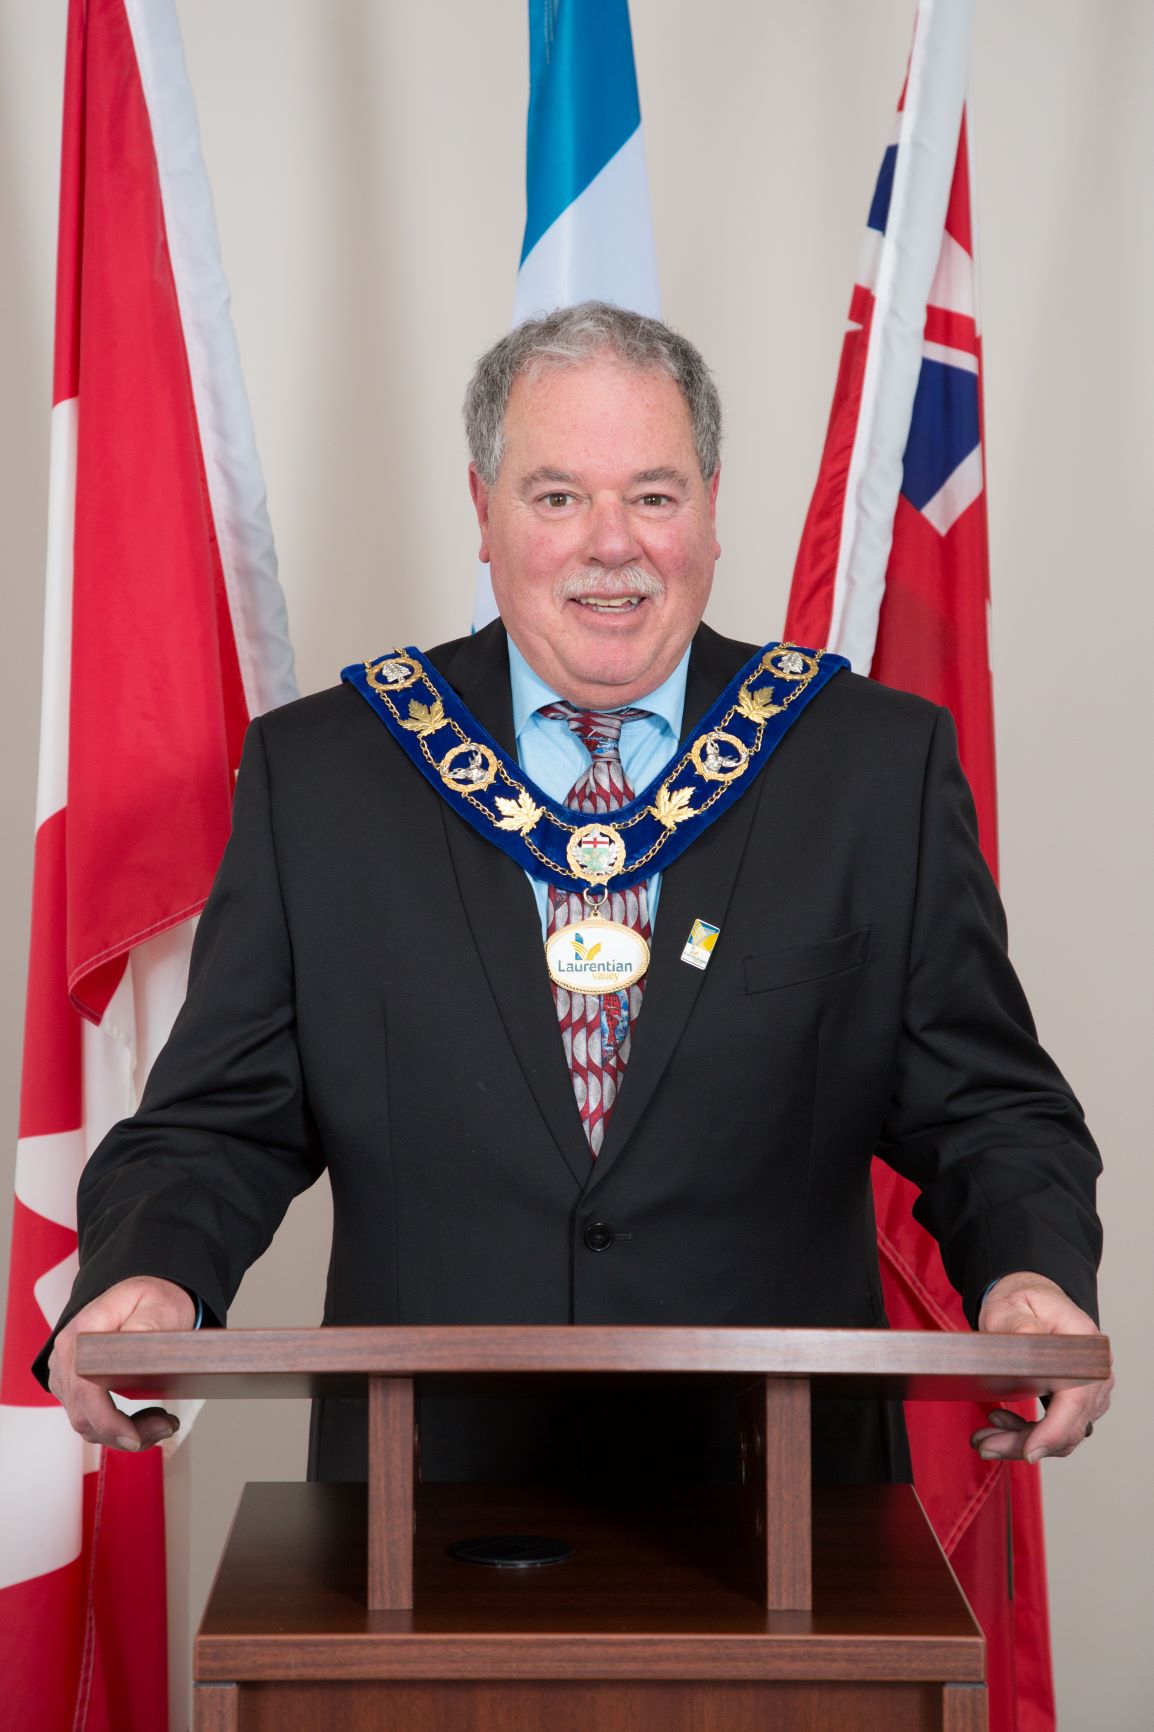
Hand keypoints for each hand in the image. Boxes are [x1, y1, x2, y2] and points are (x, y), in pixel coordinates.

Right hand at [47, 1276, 195, 1451]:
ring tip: (161, 1423)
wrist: (144, 1294)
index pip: (85, 1390)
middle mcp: (67, 1353)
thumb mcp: (160, 1306)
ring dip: (122, 1432)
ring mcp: (65, 1370)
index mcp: (84, 1332)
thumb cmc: (153, 1298)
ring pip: (85, 1421)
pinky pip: (88, 1416)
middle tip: (165, 1427)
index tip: (136, 1437)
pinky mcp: (72, 1383)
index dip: (108, 1421)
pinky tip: (144, 1420)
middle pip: (83, 1414)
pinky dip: (115, 1426)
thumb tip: (131, 1359)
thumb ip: (146, 1328)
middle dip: (124, 1432)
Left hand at [971, 1271, 1112, 1463]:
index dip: (1055, 1430)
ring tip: (986, 1438)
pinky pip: (1058, 1429)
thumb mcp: (1012, 1308)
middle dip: (1025, 1442)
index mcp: (1085, 1346)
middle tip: (985, 1444)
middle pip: (1069, 1425)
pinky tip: (1001, 1424)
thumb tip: (1030, 1342)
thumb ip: (1021, 1325)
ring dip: (1024, 1441)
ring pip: (1063, 1434)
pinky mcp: (1075, 1401)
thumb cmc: (1021, 1302)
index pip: (1077, 1398)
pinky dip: (1030, 1434)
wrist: (1027, 1300)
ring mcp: (1089, 1390)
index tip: (1029, 1451)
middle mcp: (1095, 1373)